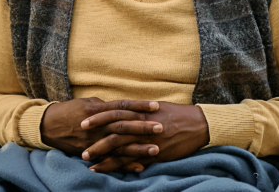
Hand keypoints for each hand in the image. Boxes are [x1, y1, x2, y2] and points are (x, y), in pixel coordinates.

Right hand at [40, 97, 159, 154]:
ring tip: (155, 150)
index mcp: (97, 110)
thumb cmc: (69, 111)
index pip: (122, 106)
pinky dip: (124, 164)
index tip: (156, 106)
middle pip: (123, 125)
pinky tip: (140, 167)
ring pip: (119, 145)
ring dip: (138, 148)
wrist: (47, 126)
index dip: (139, 106)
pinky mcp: (90, 153)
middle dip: (142, 127)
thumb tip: (125, 107)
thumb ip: (107, 106)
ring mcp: (93, 140)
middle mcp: (96, 125)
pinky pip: (109, 160)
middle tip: (161, 127)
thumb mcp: (87, 103)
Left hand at [85, 101, 208, 169]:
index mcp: (141, 112)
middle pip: (113, 132)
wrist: (199, 124)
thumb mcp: (158, 108)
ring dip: (102, 155)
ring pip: (120, 148)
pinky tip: (107, 169)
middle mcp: (142, 125)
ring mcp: (147, 140)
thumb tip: (127, 110)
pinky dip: (118, 166)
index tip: (83, 122)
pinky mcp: (154, 153)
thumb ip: (141, 110)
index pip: (115, 114)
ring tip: (87, 160)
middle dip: (95, 138)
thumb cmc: (179, 114)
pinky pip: (132, 161)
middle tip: (79, 143)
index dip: (98, 118)